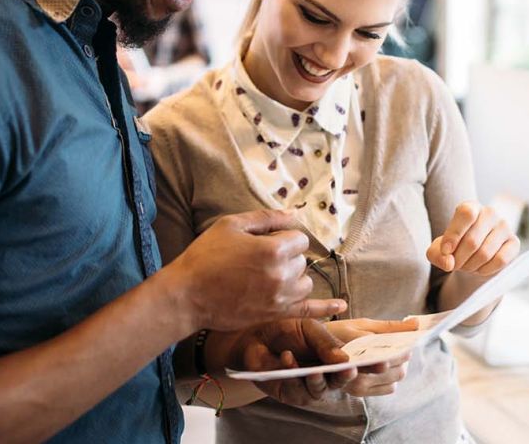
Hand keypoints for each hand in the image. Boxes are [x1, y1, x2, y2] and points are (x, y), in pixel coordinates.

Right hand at [166, 210, 345, 332]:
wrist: (187, 295)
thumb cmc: (205, 256)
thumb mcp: (231, 225)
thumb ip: (266, 217)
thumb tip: (293, 214)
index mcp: (273, 249)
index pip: (299, 238)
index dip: (282, 238)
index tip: (263, 242)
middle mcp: (282, 274)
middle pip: (301, 261)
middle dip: (285, 257)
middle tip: (256, 261)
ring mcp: (280, 298)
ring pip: (304, 282)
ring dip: (292, 277)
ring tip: (267, 276)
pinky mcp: (275, 314)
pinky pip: (308, 311)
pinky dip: (326, 307)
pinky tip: (341, 304)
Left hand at [227, 318, 414, 404]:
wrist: (249, 337)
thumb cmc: (284, 330)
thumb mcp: (310, 328)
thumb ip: (329, 343)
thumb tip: (348, 360)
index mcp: (340, 356)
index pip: (367, 362)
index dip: (382, 362)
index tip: (400, 355)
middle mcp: (329, 373)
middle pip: (351, 381)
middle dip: (357, 374)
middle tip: (360, 366)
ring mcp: (311, 386)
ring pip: (324, 388)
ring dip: (320, 377)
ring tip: (318, 366)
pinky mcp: (291, 394)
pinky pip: (297, 389)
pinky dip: (292, 371)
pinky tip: (286, 357)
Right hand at [324, 318, 418, 396]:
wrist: (311, 351)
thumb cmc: (338, 333)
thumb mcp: (362, 324)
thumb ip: (390, 326)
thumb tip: (416, 323)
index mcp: (356, 346)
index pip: (392, 353)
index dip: (405, 348)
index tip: (409, 341)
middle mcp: (356, 369)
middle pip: (397, 368)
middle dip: (403, 357)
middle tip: (401, 347)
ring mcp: (356, 383)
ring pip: (395, 378)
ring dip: (399, 368)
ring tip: (391, 356)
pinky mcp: (358, 392)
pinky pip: (388, 388)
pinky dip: (391, 379)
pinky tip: (383, 368)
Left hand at [426, 201, 519, 276]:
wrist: (473, 258)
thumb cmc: (455, 249)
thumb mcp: (439, 251)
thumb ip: (436, 255)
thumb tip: (448, 262)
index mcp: (470, 207)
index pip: (466, 214)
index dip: (454, 235)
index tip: (445, 251)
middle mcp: (490, 213)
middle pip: (473, 240)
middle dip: (459, 259)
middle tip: (455, 265)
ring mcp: (504, 227)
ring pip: (485, 253)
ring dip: (471, 266)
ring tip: (466, 266)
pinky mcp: (514, 243)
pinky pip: (500, 260)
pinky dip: (485, 270)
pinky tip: (480, 268)